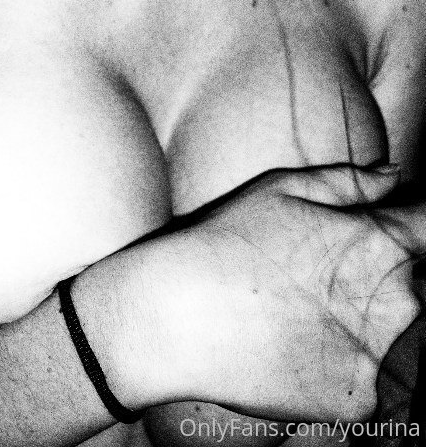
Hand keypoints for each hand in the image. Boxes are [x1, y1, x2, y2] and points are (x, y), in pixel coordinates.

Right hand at [107, 164, 422, 420]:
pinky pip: (373, 382)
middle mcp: (395, 302)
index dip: (417, 229)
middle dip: (388, 283)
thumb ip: (349, 182)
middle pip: (421, 292)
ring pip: (402, 341)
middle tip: (326, 281)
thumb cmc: (225, 241)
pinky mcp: (357, 401)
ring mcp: (380, 357)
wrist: (176, 316)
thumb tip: (395, 177)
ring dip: (375, 329)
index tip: (400, 234)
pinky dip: (345, 368)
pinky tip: (297, 349)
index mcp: (381, 243)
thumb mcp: (282, 189)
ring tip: (310, 316)